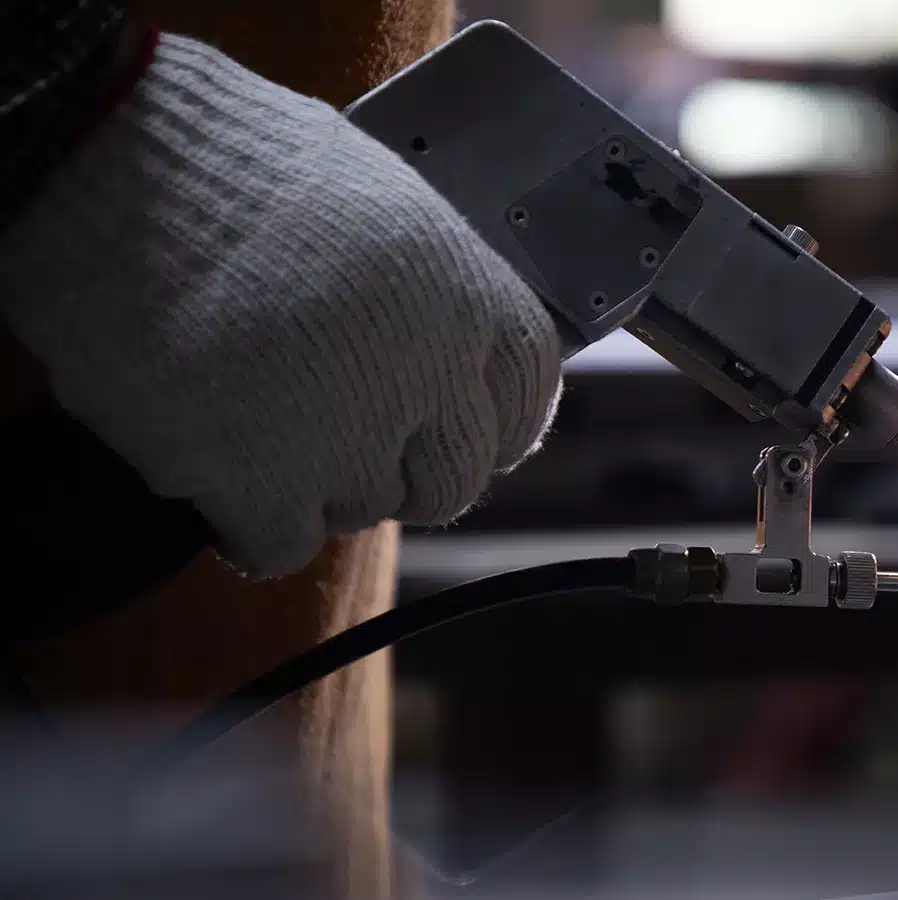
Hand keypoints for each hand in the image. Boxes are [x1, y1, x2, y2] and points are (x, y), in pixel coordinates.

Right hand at [0, 34, 562, 576]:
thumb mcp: (375, 197)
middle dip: (415, 468)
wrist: (119, 174)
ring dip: (326, 483)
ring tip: (266, 422)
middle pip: (457, 475)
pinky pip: (286, 546)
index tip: (480, 431)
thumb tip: (439, 333)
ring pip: (370, 509)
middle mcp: (427, 376)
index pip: (529, 389)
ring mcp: (350, 440)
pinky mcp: (262, 487)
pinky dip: (256, 524)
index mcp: (465, 295)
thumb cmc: (234, 161)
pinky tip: (225, 478)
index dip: (502, 418)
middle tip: (359, 442)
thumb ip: (424, 281)